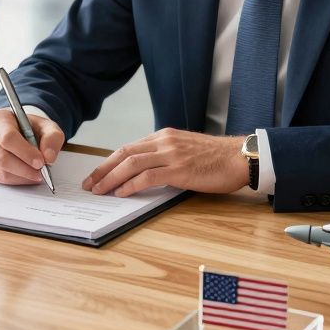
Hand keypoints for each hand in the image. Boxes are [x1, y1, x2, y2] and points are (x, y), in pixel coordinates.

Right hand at [0, 108, 64, 185]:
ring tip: (35, 173)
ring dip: (22, 176)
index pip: (8, 138)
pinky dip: (16, 180)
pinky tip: (26, 174)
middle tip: (41, 172)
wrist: (18, 132)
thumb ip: (52, 138)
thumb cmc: (30, 128)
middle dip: (25, 169)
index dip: (25, 152)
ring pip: (1, 171)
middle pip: (2, 157)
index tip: (40, 161)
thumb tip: (48, 157)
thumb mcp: (47, 127)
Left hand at [83, 128, 247, 196]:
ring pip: (131, 163)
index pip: (129, 147)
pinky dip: (131, 185)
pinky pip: (148, 176)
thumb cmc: (216, 158)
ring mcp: (171, 154)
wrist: (240, 157)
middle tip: (89, 183)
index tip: (97, 173)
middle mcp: (164, 141)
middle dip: (103, 169)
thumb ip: (166, 156)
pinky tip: (122, 193)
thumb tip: (146, 172)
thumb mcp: (185, 149)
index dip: (109, 161)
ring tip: (99, 190)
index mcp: (164, 136)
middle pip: (124, 153)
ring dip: (111, 178)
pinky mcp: (179, 169)